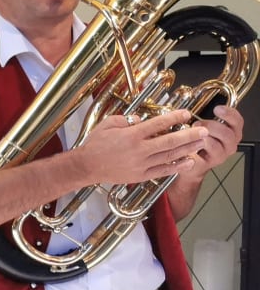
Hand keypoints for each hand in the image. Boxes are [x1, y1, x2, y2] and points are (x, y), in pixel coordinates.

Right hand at [75, 110, 208, 184]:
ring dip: (188, 149)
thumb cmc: (95, 144)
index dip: (174, 118)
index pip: (158, 124)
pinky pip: (163, 171)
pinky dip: (177, 166)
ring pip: (170, 156)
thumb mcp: (107, 124)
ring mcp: (141, 164)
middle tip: (203, 130)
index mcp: (131, 135)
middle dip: (189, 135)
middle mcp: (139, 150)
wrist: (86, 167)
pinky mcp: (141, 175)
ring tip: (201, 143)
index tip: (186, 114)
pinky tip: (189, 161)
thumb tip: (143, 120)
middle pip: (170, 141)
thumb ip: (126, 120)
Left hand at [180, 103, 242, 179]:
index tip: (217, 109)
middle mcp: (230, 143)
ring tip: (192, 133)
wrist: (190, 160)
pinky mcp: (211, 162)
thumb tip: (192, 108)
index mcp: (231, 131)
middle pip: (228, 133)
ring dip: (203, 137)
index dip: (229, 114)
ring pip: (217, 144)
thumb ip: (204, 117)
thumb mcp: (202, 125)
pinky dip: (198, 146)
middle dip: (212, 126)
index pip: (237, 121)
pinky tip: (190, 142)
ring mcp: (222, 153)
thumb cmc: (196, 140)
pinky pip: (206, 154)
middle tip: (198, 123)